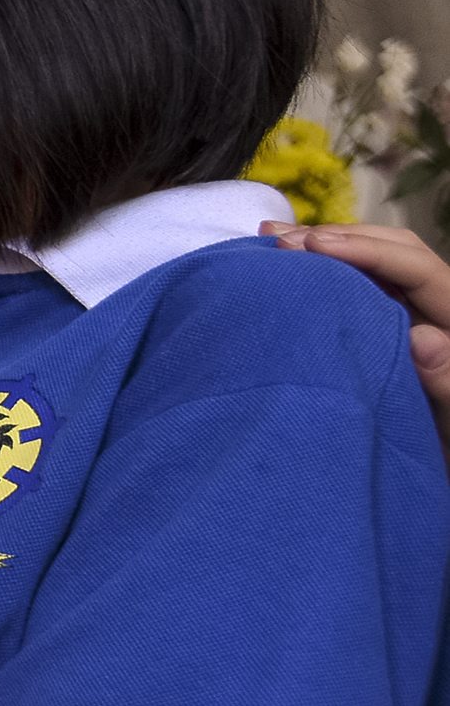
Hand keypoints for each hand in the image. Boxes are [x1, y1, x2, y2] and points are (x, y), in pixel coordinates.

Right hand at [271, 219, 449, 462]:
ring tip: (273, 244)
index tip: (312, 247)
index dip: (367, 251)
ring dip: (327, 249)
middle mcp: (437, 310)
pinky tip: (288, 266)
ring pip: (375, 264)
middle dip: (340, 240)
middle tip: (281, 243)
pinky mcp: (390, 329)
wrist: (435, 466)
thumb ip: (447, 380)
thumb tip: (421, 336)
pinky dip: (324, 273)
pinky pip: (362, 288)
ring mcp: (413, 317)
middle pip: (396, 253)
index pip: (419, 270)